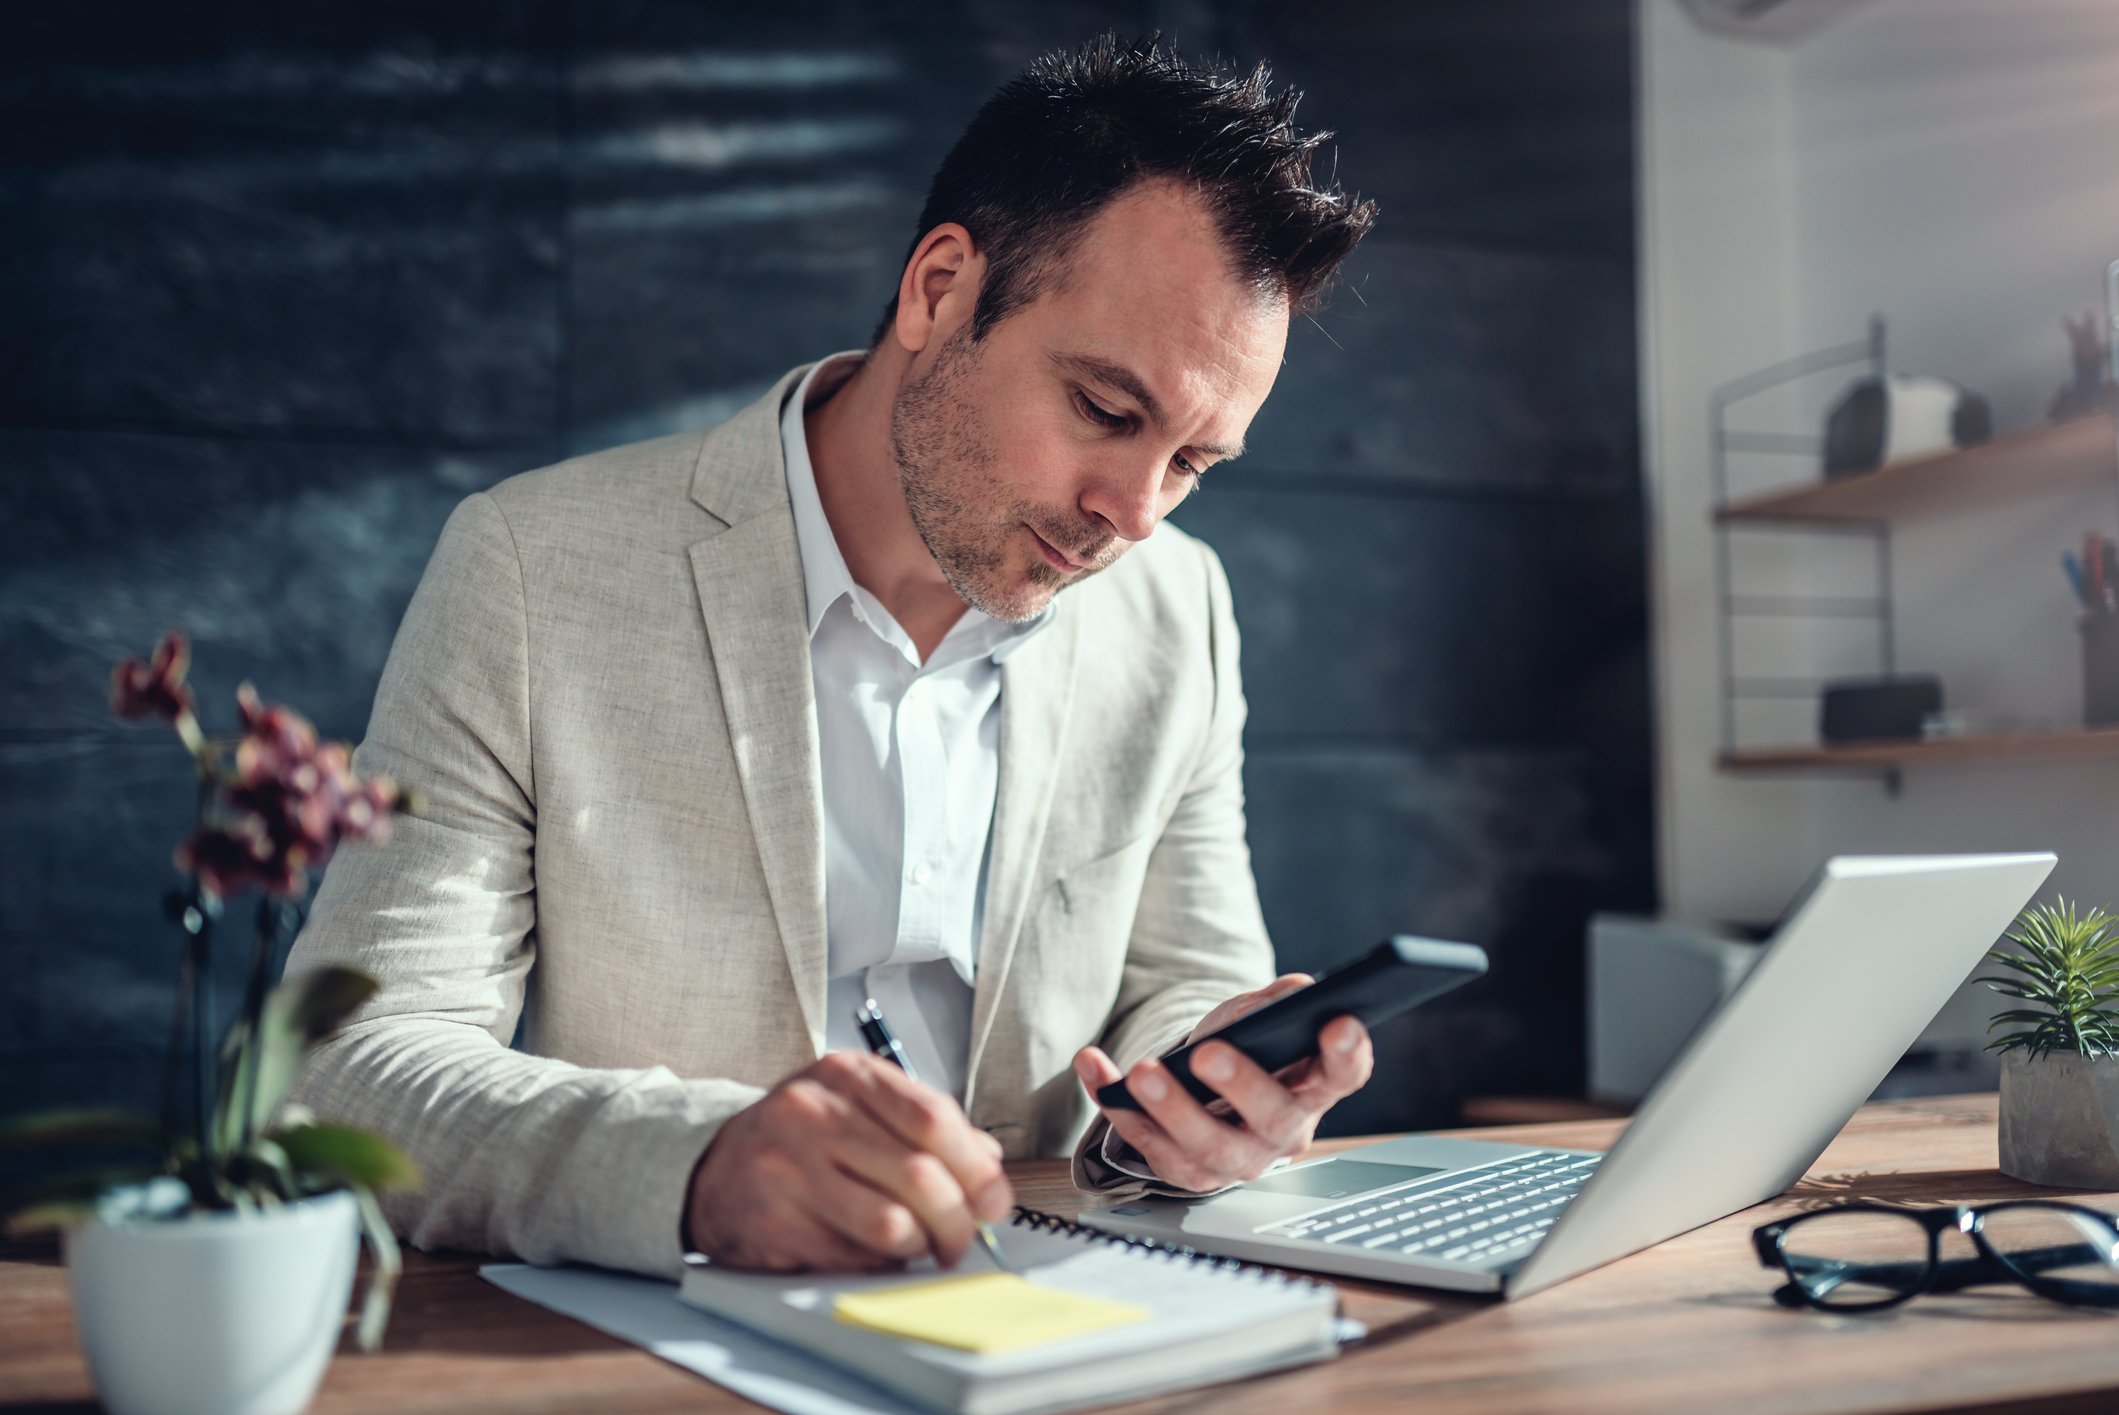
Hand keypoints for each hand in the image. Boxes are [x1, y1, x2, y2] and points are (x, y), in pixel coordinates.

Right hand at [683, 1051, 1013, 1271]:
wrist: (714, 1170)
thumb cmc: (802, 1138)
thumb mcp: (858, 1106)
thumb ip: (925, 1126)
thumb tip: (989, 1168)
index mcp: (846, 1074)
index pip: (933, 1119)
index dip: (977, 1168)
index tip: (994, 1200)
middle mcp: (814, 1113)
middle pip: (921, 1176)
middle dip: (958, 1220)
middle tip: (961, 1240)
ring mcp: (789, 1168)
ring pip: (892, 1223)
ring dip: (920, 1246)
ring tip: (919, 1246)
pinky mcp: (774, 1222)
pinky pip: (853, 1257)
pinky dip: (879, 1263)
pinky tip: (873, 1252)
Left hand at [1071, 973, 1373, 1191]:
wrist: (1204, 1089)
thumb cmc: (1246, 1050)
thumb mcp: (1260, 1016)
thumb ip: (1279, 1001)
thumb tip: (1294, 992)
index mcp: (1313, 1088)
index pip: (1342, 1075)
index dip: (1346, 1053)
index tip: (1338, 1023)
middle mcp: (1281, 1131)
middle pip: (1272, 1118)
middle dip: (1242, 1085)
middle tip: (1210, 1054)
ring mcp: (1235, 1159)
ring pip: (1209, 1147)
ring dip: (1172, 1109)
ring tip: (1142, 1073)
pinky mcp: (1187, 1171)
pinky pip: (1151, 1146)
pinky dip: (1118, 1107)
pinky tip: (1097, 1071)